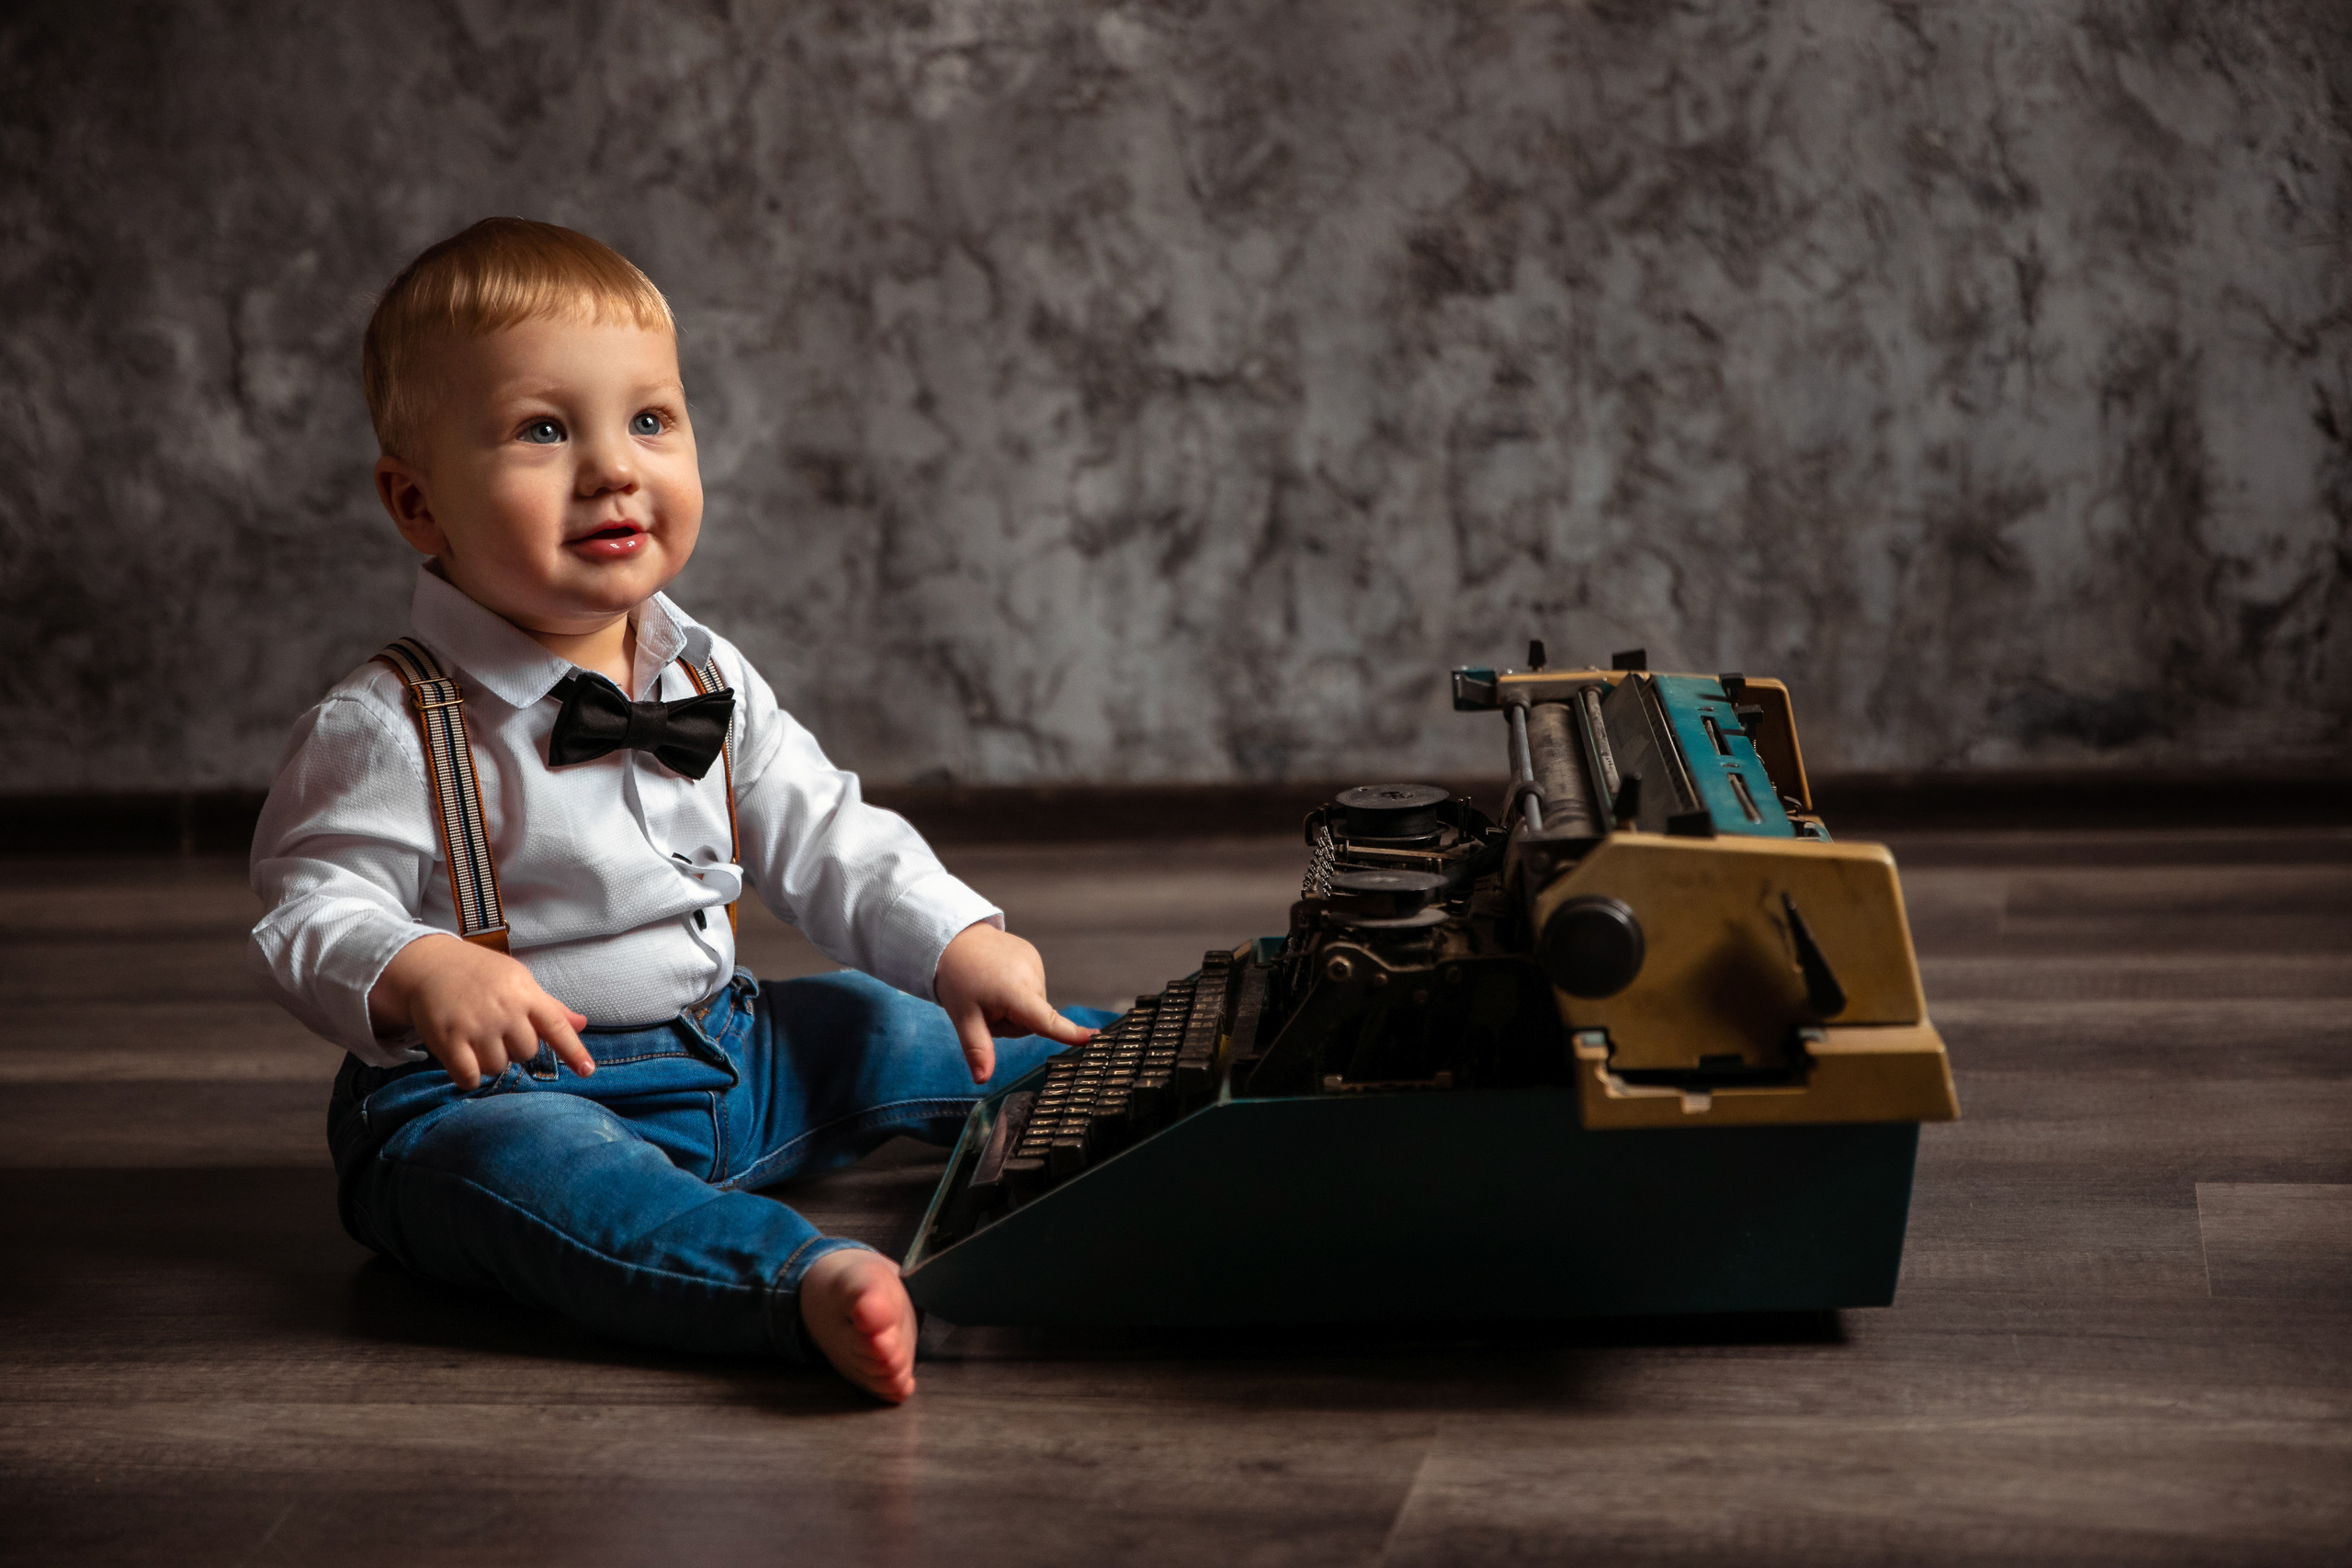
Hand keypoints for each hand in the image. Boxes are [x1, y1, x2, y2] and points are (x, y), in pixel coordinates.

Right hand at [367, 934, 594, 1088]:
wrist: (430, 964)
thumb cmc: (481, 974)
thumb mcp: (519, 981)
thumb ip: (550, 1007)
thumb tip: (582, 1023)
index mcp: (526, 994)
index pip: (557, 1027)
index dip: (575, 1052)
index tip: (588, 1072)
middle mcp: (505, 1010)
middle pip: (526, 1053)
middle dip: (514, 1048)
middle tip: (497, 1030)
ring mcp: (477, 1026)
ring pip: (497, 1067)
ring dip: (489, 1061)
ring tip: (477, 1038)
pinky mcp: (449, 1039)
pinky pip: (470, 1077)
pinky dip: (468, 1076)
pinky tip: (463, 1058)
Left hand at [933, 922, 1092, 1082]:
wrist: (952, 939)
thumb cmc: (957, 978)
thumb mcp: (963, 1018)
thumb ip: (978, 1050)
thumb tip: (982, 1079)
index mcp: (1015, 992)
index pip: (1047, 1020)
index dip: (1070, 1032)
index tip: (1094, 1038)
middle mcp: (1031, 974)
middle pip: (1035, 1019)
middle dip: (1013, 1022)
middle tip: (986, 1008)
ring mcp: (1034, 961)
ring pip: (1034, 1005)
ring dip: (1016, 1006)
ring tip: (990, 990)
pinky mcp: (1033, 955)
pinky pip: (1032, 987)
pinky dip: (1018, 989)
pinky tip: (998, 977)